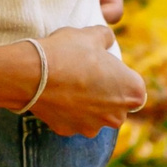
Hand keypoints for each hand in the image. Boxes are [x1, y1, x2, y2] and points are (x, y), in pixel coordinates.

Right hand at [28, 26, 145, 137]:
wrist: (32, 74)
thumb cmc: (67, 53)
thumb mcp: (91, 35)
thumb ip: (106, 37)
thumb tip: (107, 40)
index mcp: (132, 92)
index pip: (134, 85)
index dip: (118, 74)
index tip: (104, 66)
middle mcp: (117, 116)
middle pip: (116, 104)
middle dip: (105, 93)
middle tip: (86, 75)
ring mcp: (92, 127)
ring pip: (94, 115)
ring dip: (86, 104)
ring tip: (69, 84)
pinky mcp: (69, 131)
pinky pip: (72, 120)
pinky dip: (66, 111)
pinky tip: (56, 95)